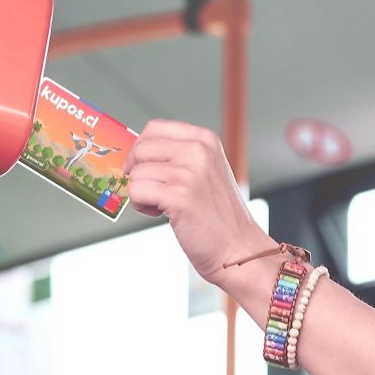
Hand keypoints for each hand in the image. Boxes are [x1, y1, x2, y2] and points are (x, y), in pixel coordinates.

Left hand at [124, 119, 273, 285]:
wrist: (238, 247)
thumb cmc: (219, 214)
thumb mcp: (206, 170)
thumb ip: (179, 155)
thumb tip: (137, 152)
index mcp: (206, 140)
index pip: (155, 128)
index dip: (141, 149)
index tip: (144, 166)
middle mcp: (199, 151)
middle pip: (141, 148)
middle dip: (137, 171)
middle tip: (152, 189)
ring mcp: (190, 172)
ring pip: (136, 173)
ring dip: (141, 193)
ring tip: (163, 205)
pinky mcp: (179, 196)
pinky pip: (137, 192)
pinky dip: (141, 206)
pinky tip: (161, 213)